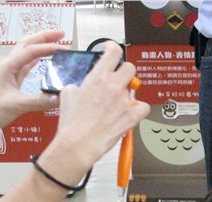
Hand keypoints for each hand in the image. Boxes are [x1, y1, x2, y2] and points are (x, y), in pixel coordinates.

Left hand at [0, 30, 65, 141]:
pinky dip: (35, 61)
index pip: (31, 52)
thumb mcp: (15, 106)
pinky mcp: (10, 83)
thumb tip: (60, 98)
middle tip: (62, 34)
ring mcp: (8, 74)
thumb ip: (38, 101)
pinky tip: (41, 60)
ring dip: (40, 46)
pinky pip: (25, 67)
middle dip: (44, 37)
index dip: (48, 48)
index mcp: (7, 67)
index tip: (65, 49)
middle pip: (27, 45)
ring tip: (55, 43)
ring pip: (26, 54)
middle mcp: (7, 66)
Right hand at [43, 41, 149, 178]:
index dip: (113, 48)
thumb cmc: (72, 123)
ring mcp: (124, 101)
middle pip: (130, 68)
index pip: (113, 52)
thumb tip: (84, 86)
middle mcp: (113, 86)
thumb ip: (80, 84)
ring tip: (116, 104)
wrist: (78, 143)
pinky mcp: (131, 116)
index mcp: (97, 77)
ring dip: (126, 94)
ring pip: (134, 90)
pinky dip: (139, 109)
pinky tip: (131, 112)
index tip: (111, 50)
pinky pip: (143, 107)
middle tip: (118, 79)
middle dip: (124, 72)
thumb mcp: (68, 94)